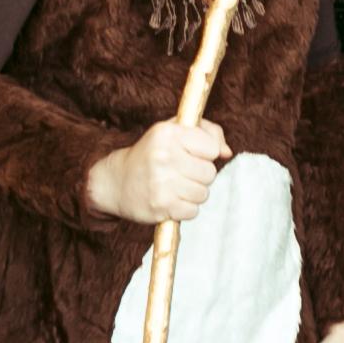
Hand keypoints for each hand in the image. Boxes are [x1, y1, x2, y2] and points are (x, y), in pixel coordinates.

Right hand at [84, 118, 227, 223]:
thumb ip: (207, 132)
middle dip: (200, 175)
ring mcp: (161, 183)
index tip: (191, 154)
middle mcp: (164, 157)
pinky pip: (193, 211)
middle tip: (182, 172)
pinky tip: (171, 199)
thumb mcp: (174, 130)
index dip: (205, 153)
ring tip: (175, 186)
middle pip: (210, 173)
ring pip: (203, 194)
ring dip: (193, 193)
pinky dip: (185, 208)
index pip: (212, 149)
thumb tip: (227, 152)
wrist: (116, 181)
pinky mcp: (160, 207)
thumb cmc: (152, 152)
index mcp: (169, 133)